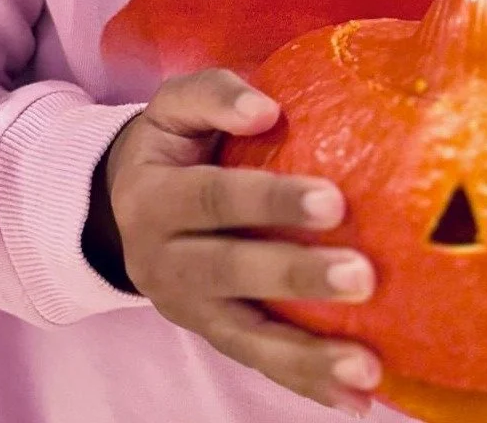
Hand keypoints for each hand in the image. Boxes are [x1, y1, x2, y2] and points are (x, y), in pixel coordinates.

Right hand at [105, 69, 380, 416]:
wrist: (119, 207)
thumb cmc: (171, 147)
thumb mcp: (173, 108)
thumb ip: (213, 94)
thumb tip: (266, 109)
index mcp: (152, 197)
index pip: (212, 197)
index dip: (269, 199)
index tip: (334, 200)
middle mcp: (161, 259)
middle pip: (229, 271)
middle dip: (296, 277)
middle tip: (363, 275)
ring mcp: (186, 308)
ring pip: (245, 337)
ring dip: (308, 356)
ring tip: (367, 366)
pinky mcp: (212, 336)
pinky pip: (259, 364)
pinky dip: (307, 384)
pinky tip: (357, 399)